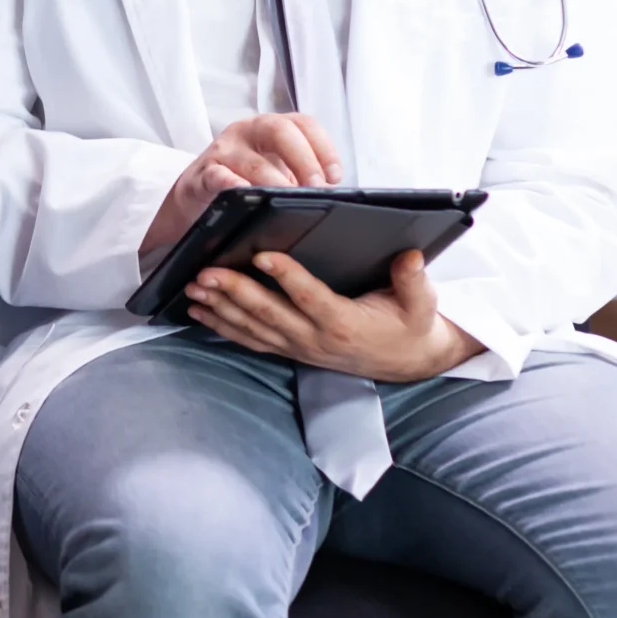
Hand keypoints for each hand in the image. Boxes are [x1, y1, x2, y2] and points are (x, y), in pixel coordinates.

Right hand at [144, 113, 342, 253]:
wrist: (195, 195)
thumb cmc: (242, 180)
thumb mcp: (274, 169)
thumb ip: (301, 174)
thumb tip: (332, 190)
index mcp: (270, 128)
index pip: (303, 123)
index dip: (323, 146)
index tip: (334, 175)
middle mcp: (247, 131)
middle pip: (279, 130)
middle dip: (303, 158)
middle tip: (316, 186)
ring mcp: (224, 150)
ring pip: (253, 160)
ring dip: (275, 181)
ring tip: (288, 198)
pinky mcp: (203, 174)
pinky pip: (218, 176)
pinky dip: (231, 184)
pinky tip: (243, 191)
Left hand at [182, 248, 481, 382]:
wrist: (407, 362)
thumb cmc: (410, 325)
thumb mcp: (422, 304)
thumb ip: (415, 281)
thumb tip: (411, 255)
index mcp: (346, 324)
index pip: (312, 298)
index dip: (287, 277)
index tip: (263, 255)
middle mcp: (316, 339)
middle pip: (270, 314)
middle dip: (236, 292)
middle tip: (207, 272)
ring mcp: (299, 347)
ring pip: (253, 328)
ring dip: (220, 309)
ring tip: (193, 287)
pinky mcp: (290, 350)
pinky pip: (251, 340)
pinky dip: (223, 326)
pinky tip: (200, 311)